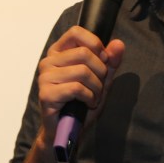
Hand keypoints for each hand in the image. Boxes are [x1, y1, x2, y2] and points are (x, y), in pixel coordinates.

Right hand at [36, 25, 125, 140]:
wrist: (69, 130)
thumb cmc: (82, 102)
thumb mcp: (101, 79)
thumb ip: (110, 61)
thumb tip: (118, 44)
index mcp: (58, 52)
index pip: (76, 32)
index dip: (95, 44)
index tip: (102, 60)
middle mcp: (48, 62)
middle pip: (84, 53)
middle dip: (100, 72)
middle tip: (99, 86)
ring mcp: (44, 77)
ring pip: (82, 71)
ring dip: (96, 88)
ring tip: (94, 97)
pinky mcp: (46, 94)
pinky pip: (77, 88)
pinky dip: (89, 97)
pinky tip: (88, 103)